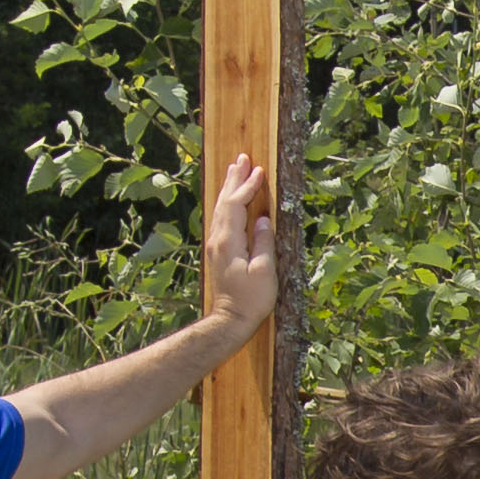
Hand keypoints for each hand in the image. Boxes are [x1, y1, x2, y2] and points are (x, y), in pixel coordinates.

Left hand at [207, 153, 279, 335]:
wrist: (230, 320)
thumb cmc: (251, 299)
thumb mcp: (264, 272)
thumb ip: (264, 242)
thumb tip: (264, 219)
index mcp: (228, 242)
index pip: (236, 205)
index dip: (248, 186)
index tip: (259, 170)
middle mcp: (217, 239)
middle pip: (224, 202)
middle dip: (234, 179)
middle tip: (242, 158)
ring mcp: (215, 245)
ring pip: (220, 209)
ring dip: (229, 188)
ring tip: (236, 170)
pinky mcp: (218, 252)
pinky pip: (221, 218)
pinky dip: (228, 203)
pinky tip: (231, 199)